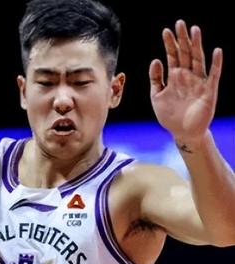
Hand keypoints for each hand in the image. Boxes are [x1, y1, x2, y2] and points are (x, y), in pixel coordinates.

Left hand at [149, 20, 221, 145]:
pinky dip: (216, 63)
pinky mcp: (209, 91)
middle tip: (180, 23)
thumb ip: (155, 78)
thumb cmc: (169, 114)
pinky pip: (213, 75)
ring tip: (195, 30)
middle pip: (185, 53)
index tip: (166, 30)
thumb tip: (155, 60)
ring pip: (198, 60)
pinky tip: (216, 51)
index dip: (169, 43)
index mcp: (174, 76)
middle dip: (182, 38)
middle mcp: (187, 76)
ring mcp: (199, 82)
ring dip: (197, 45)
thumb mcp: (156, 96)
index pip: (172, 55)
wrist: (183, 132)